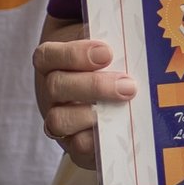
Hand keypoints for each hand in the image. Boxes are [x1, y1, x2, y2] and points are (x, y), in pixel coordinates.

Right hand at [35, 16, 134, 169]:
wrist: (103, 96)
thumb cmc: (107, 64)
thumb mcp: (105, 48)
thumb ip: (111, 41)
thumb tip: (135, 35)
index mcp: (53, 63)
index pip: (48, 56)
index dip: (74, 54)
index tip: (107, 53)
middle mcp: (52, 93)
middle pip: (56, 86)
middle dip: (93, 86)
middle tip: (127, 86)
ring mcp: (59, 120)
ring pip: (58, 120)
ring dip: (89, 115)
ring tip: (121, 110)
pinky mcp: (74, 146)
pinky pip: (77, 148)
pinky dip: (96, 141)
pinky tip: (118, 131)